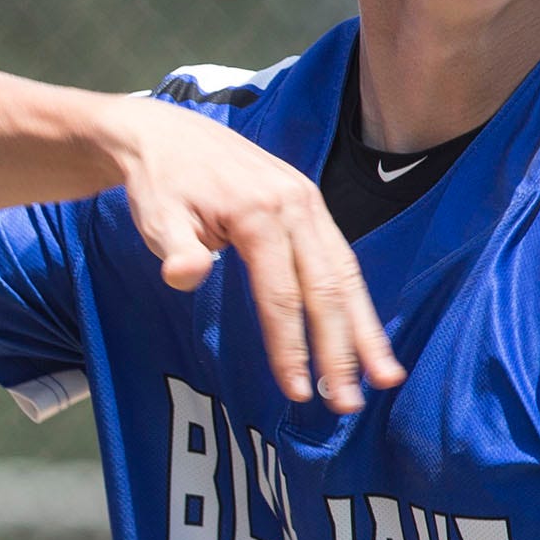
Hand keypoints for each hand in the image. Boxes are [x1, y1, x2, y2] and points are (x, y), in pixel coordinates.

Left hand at [107, 97, 400, 408]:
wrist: (168, 136)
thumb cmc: (160, 183)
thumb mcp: (155, 216)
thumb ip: (175, 250)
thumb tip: (184, 277)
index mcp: (258, 212)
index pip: (281, 295)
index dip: (291, 347)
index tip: (298, 393)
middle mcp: (295, 206)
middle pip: (327, 289)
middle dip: (340, 351)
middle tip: (348, 404)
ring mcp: (309, 204)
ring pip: (346, 275)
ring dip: (364, 330)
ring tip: (383, 378)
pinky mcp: (312, 207)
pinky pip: (341, 259)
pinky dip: (356, 301)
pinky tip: (364, 336)